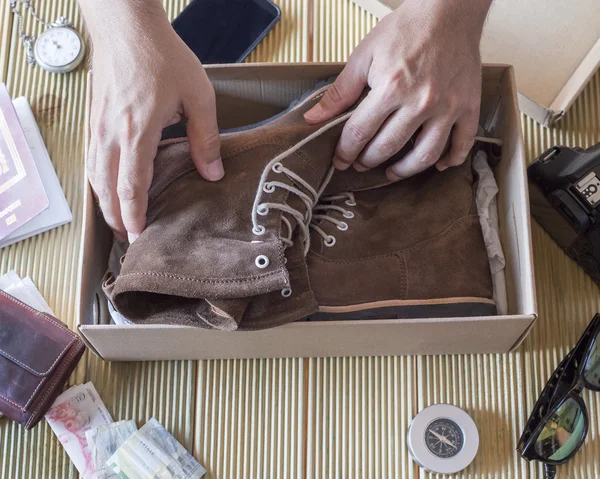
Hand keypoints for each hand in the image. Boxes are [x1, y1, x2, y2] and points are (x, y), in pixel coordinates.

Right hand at [80, 0, 222, 241]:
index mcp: (137, 133)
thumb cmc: (161, 56)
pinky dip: (98, 182)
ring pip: (95, 177)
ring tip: (118, 221)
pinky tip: (107, 188)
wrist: (126, 26)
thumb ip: (206, 139)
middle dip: (117, 218)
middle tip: (130, 238)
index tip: (141, 236)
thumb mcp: (198, 96)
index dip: (135, 216)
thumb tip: (213, 174)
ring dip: (105, 203)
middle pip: (107, 190)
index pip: (132, 188)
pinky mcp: (93, 119)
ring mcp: (97, 128)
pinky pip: (91, 160)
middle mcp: (111, 135)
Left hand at [304, 0, 491, 180]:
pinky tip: (437, 165)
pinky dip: (450, 160)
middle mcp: (420, 102)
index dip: (345, 152)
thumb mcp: (364, 55)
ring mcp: (447, 107)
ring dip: (405, 171)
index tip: (339, 161)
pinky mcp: (469, 106)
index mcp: (391, 88)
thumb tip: (312, 119)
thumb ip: (339, 92)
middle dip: (369, 161)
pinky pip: (462, 143)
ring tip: (392, 173)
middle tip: (361, 164)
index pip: (360, 133)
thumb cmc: (405, 30)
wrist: (448, 10)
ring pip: (425, 155)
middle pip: (389, 148)